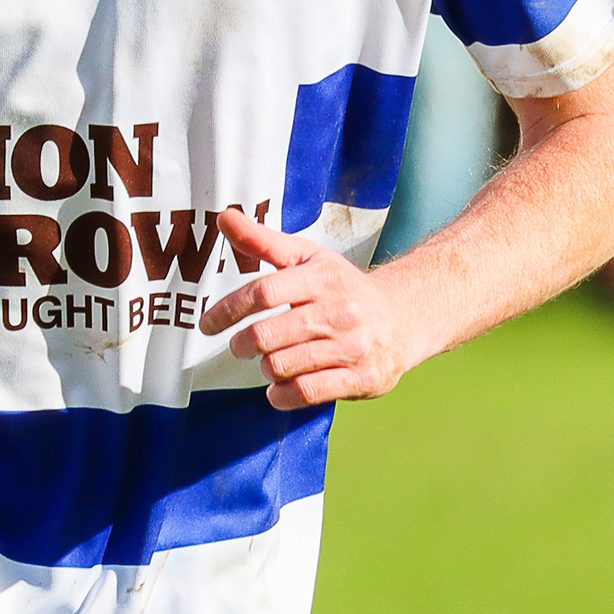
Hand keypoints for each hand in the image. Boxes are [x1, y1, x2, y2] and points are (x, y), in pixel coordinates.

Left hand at [201, 206, 422, 407]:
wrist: (405, 318)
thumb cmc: (344, 288)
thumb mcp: (308, 258)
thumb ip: (263, 241)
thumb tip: (225, 218)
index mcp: (323, 278)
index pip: (263, 292)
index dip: (228, 309)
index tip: (208, 323)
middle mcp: (340, 311)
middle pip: (267, 335)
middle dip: (242, 344)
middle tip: (239, 346)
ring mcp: (353, 347)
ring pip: (282, 366)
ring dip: (265, 368)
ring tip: (270, 362)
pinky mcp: (362, 378)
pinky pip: (306, 392)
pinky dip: (282, 395)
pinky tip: (279, 388)